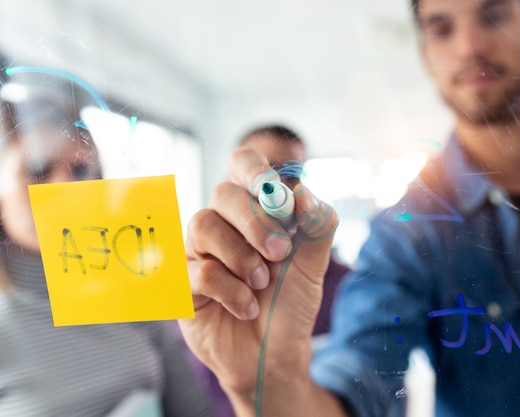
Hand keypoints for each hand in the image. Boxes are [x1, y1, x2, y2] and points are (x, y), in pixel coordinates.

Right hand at [178, 147, 337, 402]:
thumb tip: (302, 190)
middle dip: (255, 222)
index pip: (242, 165)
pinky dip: (231, 291)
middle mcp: (223, 224)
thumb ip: (316, 224)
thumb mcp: (314, 264)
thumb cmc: (291, 303)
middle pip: (222, 193)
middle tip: (280, 252)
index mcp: (254, 210)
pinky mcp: (183, 283)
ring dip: (241, 257)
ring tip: (261, 284)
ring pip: (203, 225)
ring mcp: (198, 251)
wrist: (275, 354)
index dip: (253, 169)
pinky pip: (198, 270)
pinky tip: (247, 308)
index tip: (272, 192)